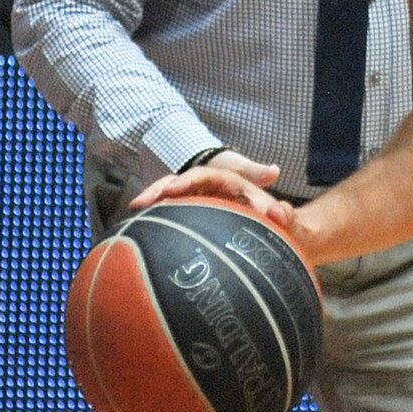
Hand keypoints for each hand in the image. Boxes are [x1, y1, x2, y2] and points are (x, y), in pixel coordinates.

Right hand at [130, 161, 295, 232]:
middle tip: (138, 205)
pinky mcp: (191, 215)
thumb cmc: (275, 219)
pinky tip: (136, 236)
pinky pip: (169, 214)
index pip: (203, 175)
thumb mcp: (280, 216)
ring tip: (130, 220)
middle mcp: (209, 188)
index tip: (172, 190)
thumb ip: (282, 214)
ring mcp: (197, 200)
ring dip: (151, 204)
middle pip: (179, 182)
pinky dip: (154, 221)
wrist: (273, 227)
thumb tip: (277, 212)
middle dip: (157, 190)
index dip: (186, 181)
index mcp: (228, 181)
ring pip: (169, 197)